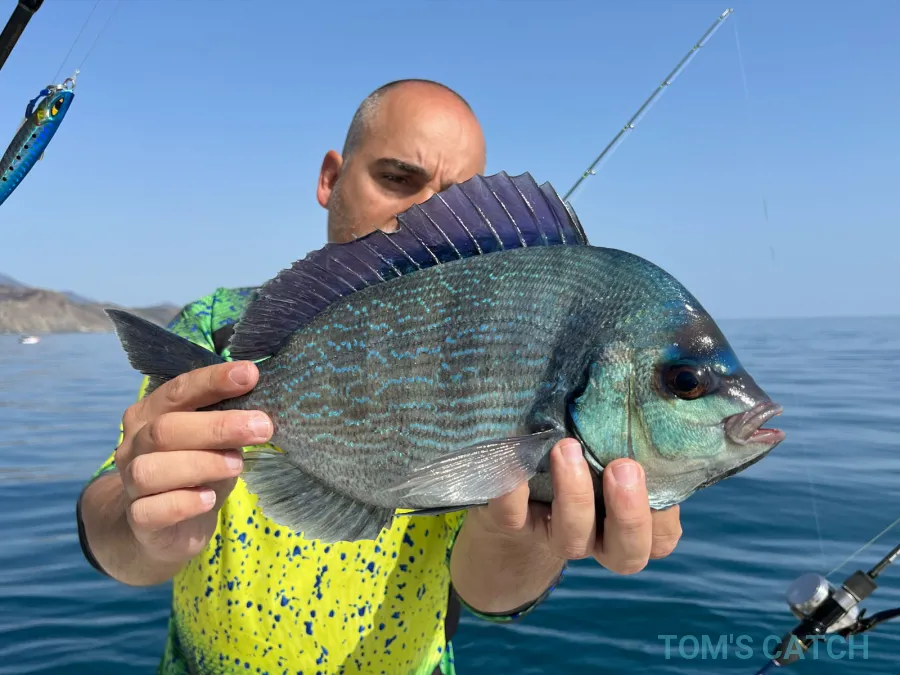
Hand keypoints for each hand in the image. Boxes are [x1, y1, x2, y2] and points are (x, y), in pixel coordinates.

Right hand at [114, 361, 272, 565]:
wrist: (161, 528)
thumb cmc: (195, 474)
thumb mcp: (213, 444)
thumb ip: (227, 425)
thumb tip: (263, 412)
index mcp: (151, 415)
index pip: (178, 390)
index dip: (212, 381)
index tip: (250, 375)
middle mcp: (135, 445)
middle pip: (166, 429)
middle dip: (218, 426)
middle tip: (261, 427)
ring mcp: (131, 484)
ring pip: (152, 469)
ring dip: (201, 463)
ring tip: (237, 465)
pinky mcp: (138, 520)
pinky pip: (151, 510)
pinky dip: (184, 503)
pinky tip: (209, 499)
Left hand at [468, 438, 681, 574]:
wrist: (520, 495)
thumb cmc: (586, 462)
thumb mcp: (611, 453)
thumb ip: (633, 438)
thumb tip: (649, 390)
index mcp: (629, 526)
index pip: (660, 539)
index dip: (663, 516)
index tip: (656, 471)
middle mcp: (597, 539)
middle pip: (626, 552)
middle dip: (628, 512)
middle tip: (622, 466)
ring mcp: (555, 534)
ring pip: (572, 538)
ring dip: (574, 493)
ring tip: (567, 447)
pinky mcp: (514, 523)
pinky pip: (512, 516)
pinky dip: (513, 490)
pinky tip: (516, 453)